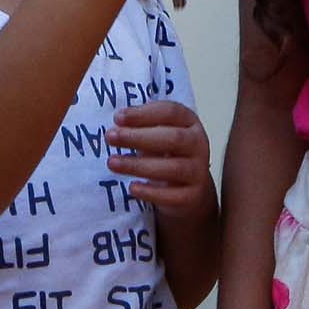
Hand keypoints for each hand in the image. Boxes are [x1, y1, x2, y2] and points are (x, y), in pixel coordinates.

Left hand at [109, 98, 214, 221]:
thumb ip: (141, 127)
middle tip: (110, 137)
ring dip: (139, 165)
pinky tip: (132, 188)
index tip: (117, 117)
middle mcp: (198, 144)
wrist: (190, 190)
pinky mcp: (193, 196)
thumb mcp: (157, 135)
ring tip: (112, 162)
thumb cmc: (167, 154)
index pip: (170, 112)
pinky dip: (151, 192)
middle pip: (173, 138)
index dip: (143, 114)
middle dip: (138, 137)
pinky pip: (173, 196)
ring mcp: (198, 172)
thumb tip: (117, 123)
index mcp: (189, 122)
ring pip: (173, 168)